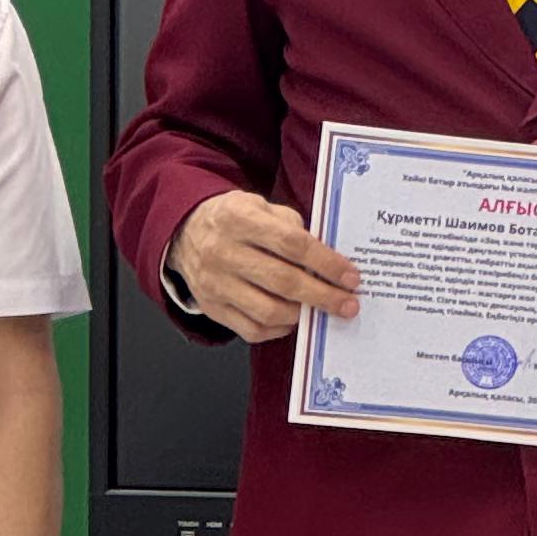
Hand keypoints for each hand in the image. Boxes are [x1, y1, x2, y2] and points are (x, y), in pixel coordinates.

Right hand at [166, 192, 359, 345]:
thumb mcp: (259, 205)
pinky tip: (294, 318)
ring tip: (322, 310)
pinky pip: (252, 329)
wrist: (184, 232)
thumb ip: (291, 227)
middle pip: (283, 281)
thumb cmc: (233, 218)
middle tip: (349, 304)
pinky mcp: (211, 307)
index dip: (326, 262)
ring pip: (268, 310)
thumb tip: (326, 260)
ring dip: (303, 315)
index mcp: (238, 218)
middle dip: (323, 296)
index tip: (351, 277)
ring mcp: (214, 283)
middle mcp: (222, 252)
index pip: (291, 243)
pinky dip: (279, 328)